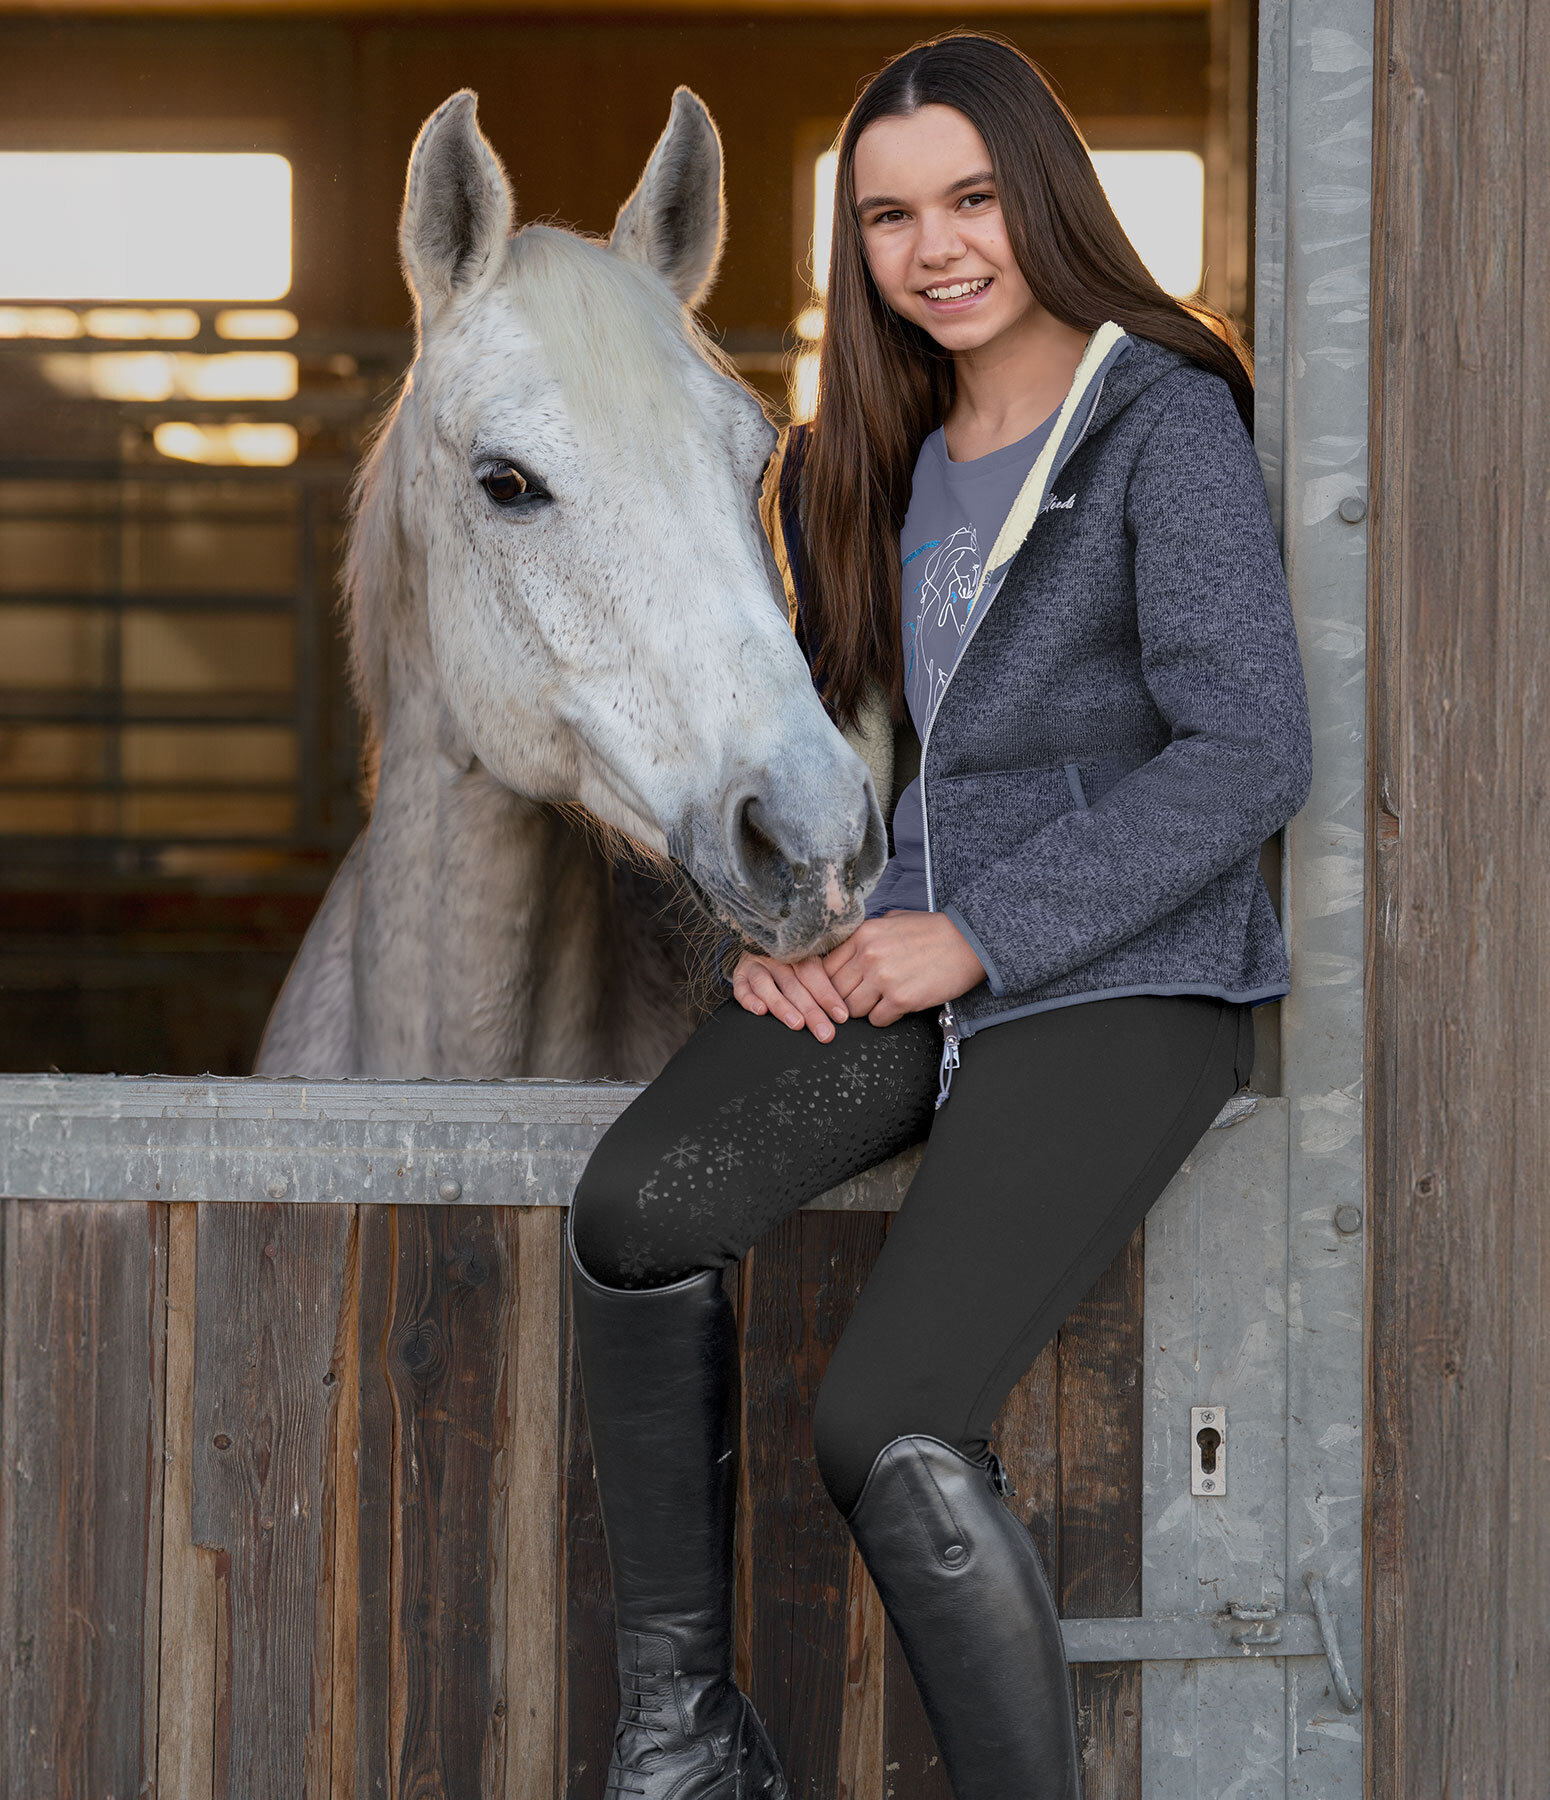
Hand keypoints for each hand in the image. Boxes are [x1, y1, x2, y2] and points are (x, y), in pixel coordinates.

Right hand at [731, 951, 850, 1040]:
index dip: (827, 995)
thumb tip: (843, 1010)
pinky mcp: (740, 974)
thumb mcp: (807, 961)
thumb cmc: (791, 959)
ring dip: (782, 1006)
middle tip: (824, 1032)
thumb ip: (823, 979)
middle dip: (811, 1011)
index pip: (814, 974)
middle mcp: (776, 958)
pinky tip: (760, 1011)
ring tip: (797, 1024)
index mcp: (797, 952)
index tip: (841, 1016)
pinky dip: (750, 1000)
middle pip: (794, 985)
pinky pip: (742, 988)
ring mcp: (756, 965)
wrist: (758, 940)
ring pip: (767, 986)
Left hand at [821, 911, 985, 1026]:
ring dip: (865, 1009)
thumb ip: (865, 937)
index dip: (831, 981)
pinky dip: (884, 1017)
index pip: (826, 967)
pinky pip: (876, 1020)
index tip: (840, 986)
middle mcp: (868, 956)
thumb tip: (844, 953)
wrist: (968, 941)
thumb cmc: (933, 931)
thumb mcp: (892, 920)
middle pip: (835, 991)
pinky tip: (896, 1006)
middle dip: (845, 997)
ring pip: (852, 1009)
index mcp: (863, 935)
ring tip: (882, 1000)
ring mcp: (883, 978)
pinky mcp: (901, 999)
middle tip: (862, 996)